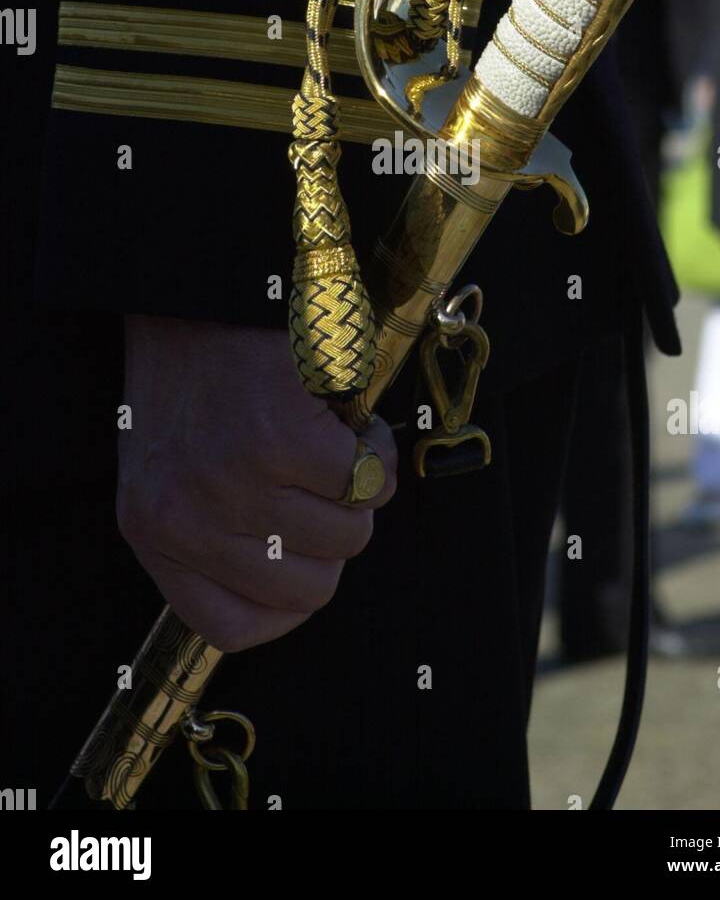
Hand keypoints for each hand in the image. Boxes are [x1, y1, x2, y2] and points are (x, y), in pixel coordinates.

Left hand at [117, 314, 395, 652]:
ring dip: (361, 487)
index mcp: (154, 534)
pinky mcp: (278, 437)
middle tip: (326, 482)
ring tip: (335, 440)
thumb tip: (301, 577)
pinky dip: (375, 446)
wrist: (193, 283)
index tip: (306, 559)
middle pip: (311, 589)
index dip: (288, 602)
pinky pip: (364, 478)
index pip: (233, 627)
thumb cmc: (193, 371)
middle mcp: (185, 520)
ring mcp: (231, 482)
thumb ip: (216, 532)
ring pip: (349, 534)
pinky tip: (349, 416)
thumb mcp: (176, 468)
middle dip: (337, 535)